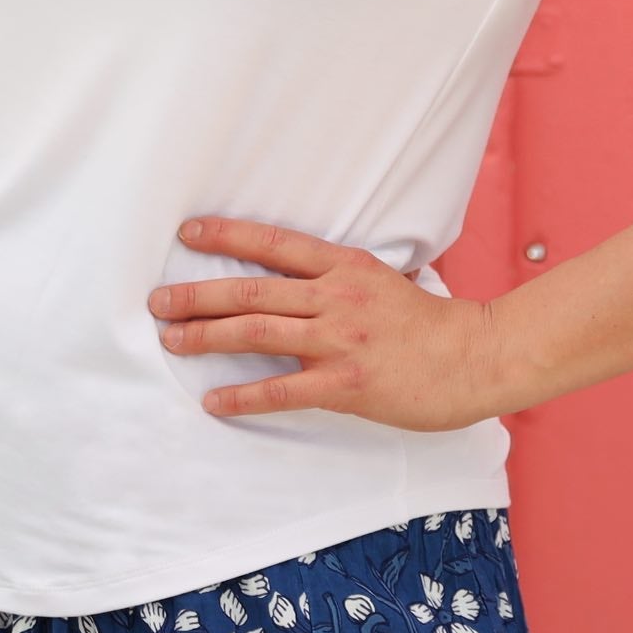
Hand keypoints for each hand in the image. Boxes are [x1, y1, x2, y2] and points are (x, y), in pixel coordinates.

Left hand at [148, 216, 501, 429]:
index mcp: (345, 266)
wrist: (475, 357)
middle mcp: (335, 297)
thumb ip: (341, 277)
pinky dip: (243, 395)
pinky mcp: (345, 382)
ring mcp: (339, 340)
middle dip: (198, 294)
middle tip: (158, 300)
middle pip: (252, 290)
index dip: (227, 236)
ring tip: (171, 339)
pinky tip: (213, 400)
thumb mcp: (384, 280)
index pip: (274, 244)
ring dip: (207, 335)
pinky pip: (282, 389)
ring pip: (258, 333)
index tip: (188, 232)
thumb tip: (302, 276)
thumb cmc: (431, 323)